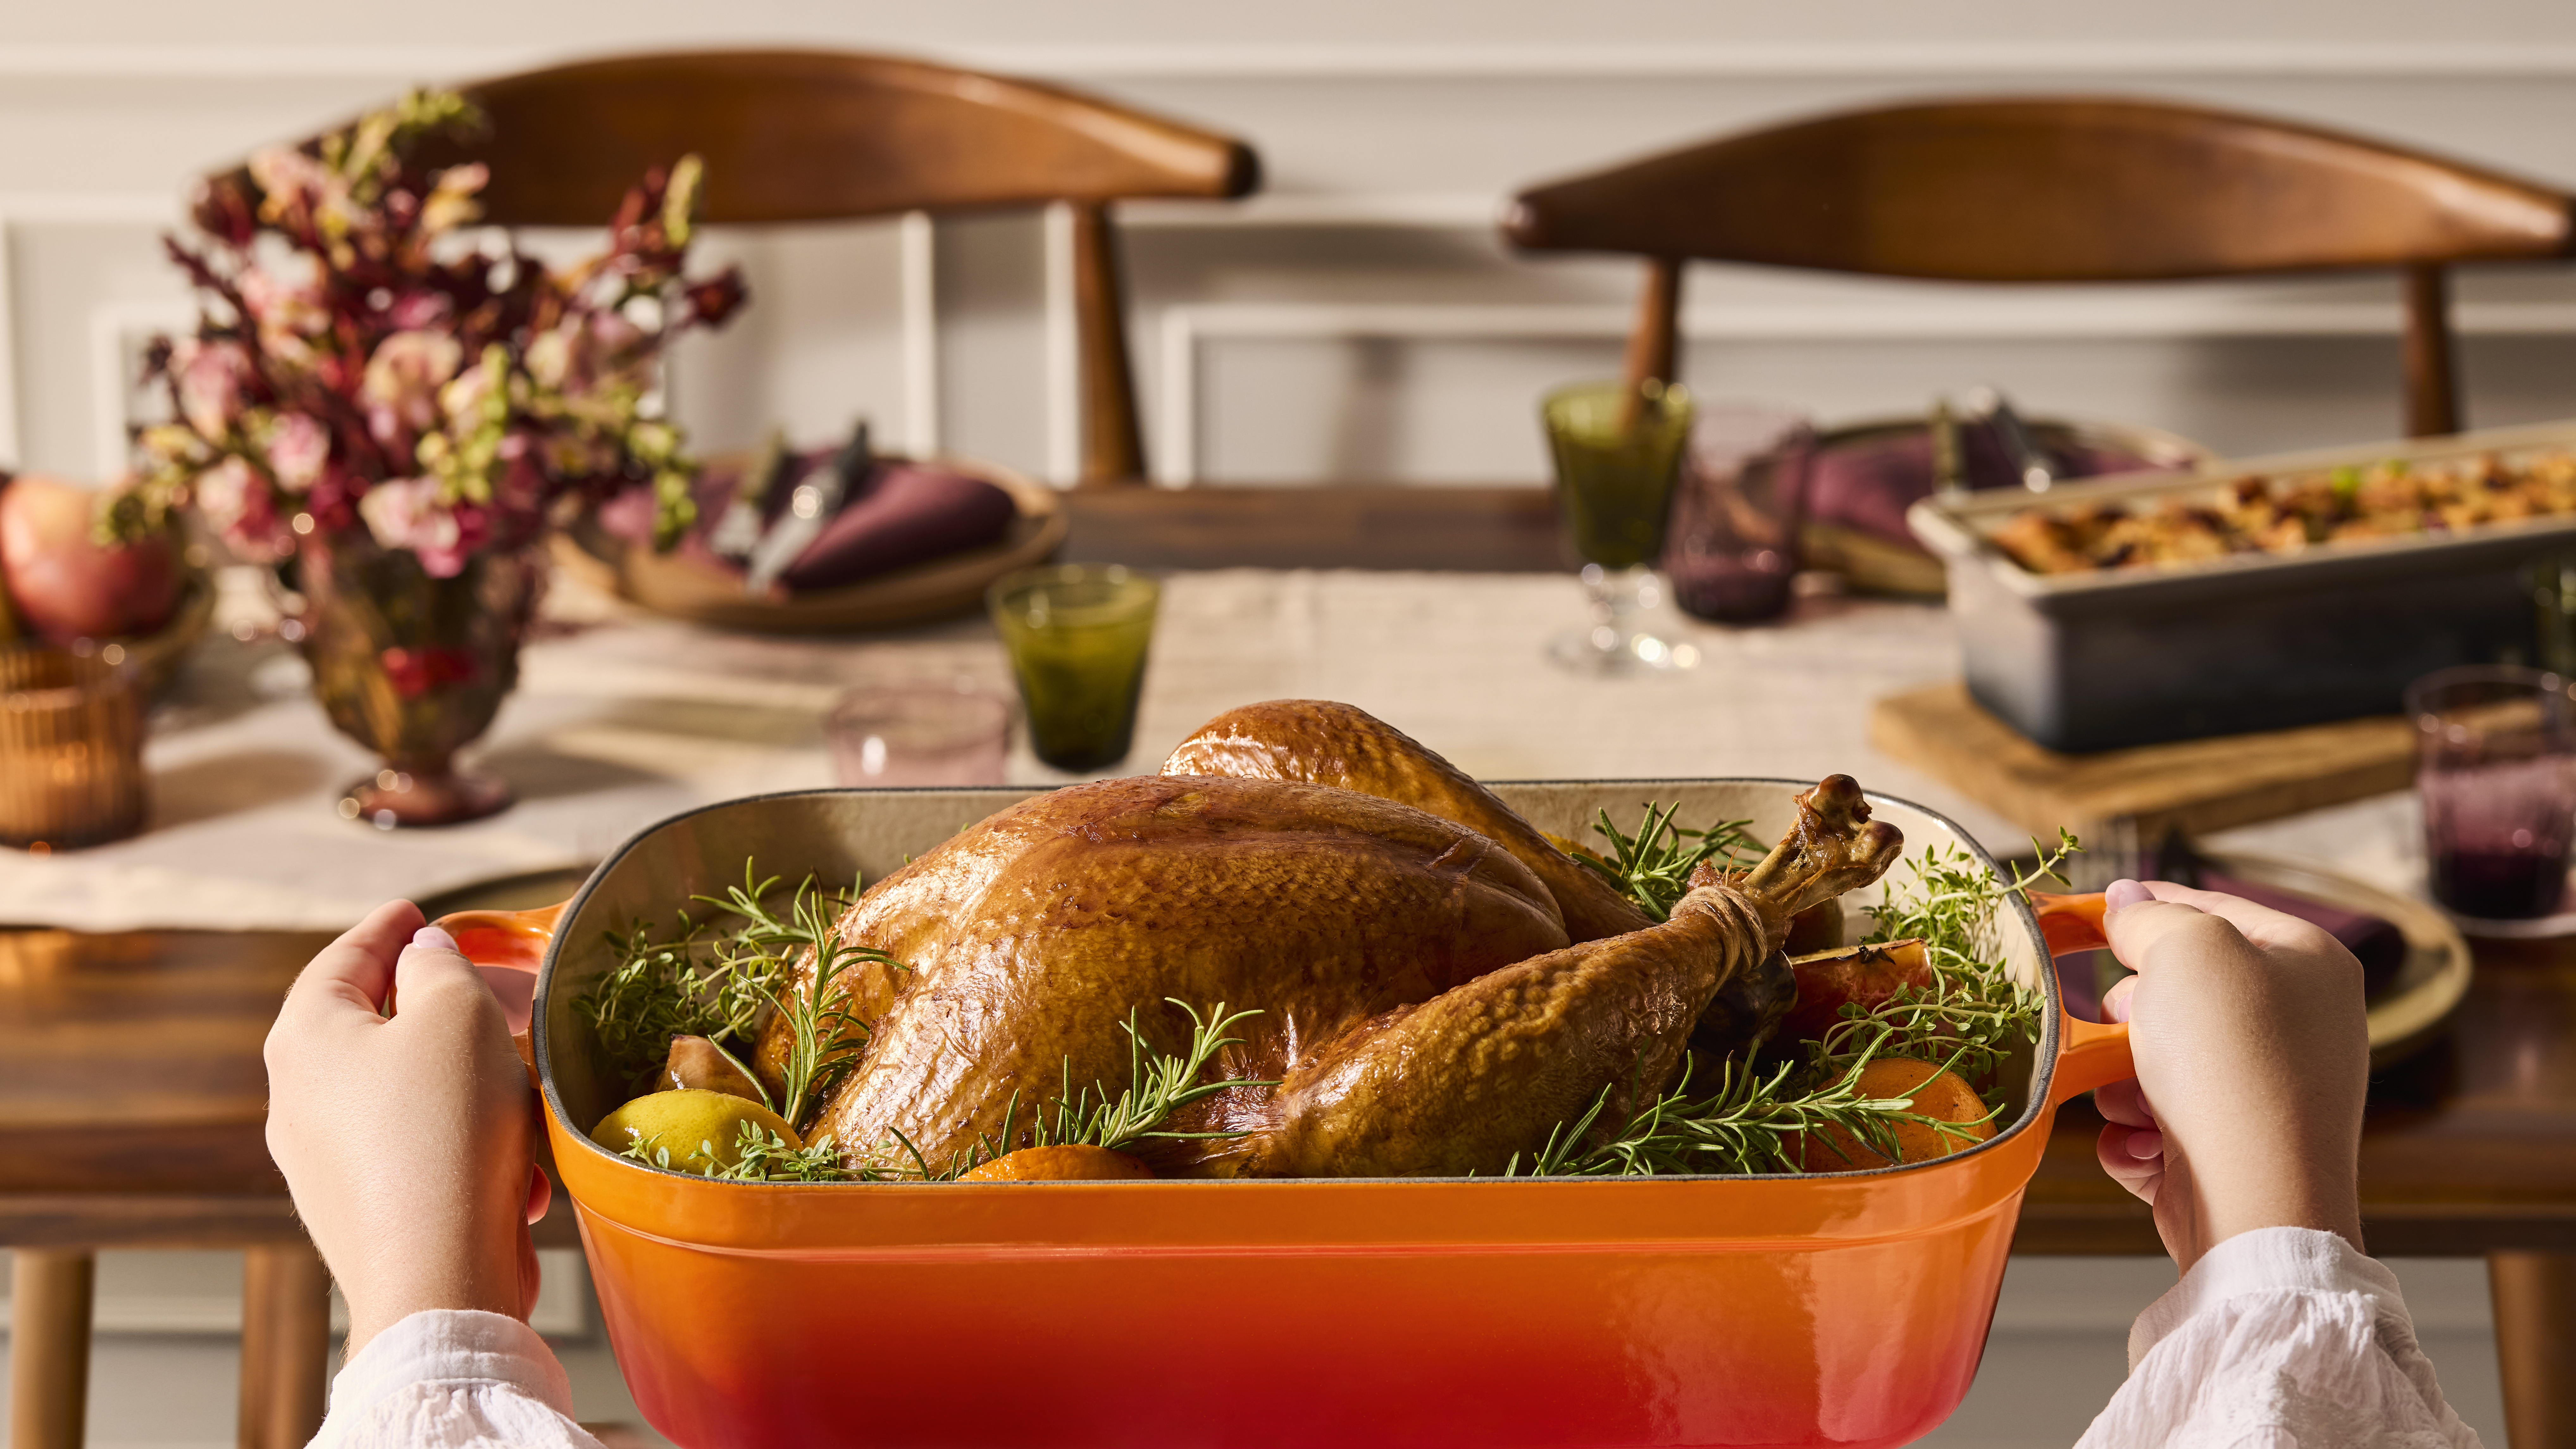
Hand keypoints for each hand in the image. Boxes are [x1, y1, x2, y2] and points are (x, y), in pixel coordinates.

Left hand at [264, 899, 550, 1360]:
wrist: (437, 1275)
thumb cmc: (445, 1131)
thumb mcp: (456, 1016)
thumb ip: (440, 969)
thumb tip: (422, 957)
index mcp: (306, 1040)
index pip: (341, 960)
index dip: (386, 929)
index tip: (416, 912)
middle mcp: (299, 1100)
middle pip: (373, 1028)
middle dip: (442, 1008)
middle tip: (497, 990)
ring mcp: (323, 1164)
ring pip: (404, 1095)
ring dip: (466, 1083)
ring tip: (520, 1083)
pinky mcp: (360, 1213)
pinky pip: (417, 1155)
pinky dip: (465, 1145)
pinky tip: (515, 1164)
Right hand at [2093, 878, 2367, 1273]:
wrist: (2257, 1204)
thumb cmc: (2232, 1066)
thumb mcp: (2187, 952)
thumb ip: (2149, 916)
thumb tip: (2126, 900)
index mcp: (2308, 964)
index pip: (2212, 909)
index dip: (2145, 907)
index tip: (2088, 914)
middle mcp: (2298, 1024)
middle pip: (2176, 992)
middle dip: (2129, 1017)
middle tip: (2125, 1032)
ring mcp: (2268, 1092)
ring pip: (2155, 1061)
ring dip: (2124, 1084)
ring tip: (2140, 1108)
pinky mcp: (2234, 1149)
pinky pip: (2158, 1122)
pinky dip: (2138, 1136)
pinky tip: (2150, 1149)